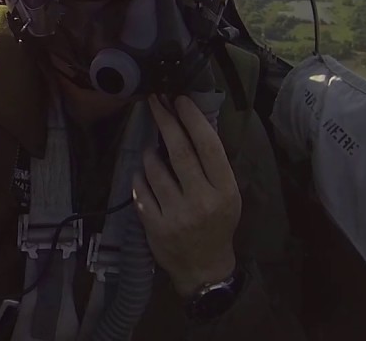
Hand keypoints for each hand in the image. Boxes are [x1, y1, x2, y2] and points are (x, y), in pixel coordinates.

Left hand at [132, 95, 241, 297]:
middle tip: (155, 101)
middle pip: (179, 152)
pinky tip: (144, 175)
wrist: (204, 265)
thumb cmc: (216, 223)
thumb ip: (211, 165)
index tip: (180, 99)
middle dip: (165, 121)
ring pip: (154, 168)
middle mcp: (202, 201)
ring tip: (152, 152)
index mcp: (225, 191)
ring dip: (149, 154)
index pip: (208, 147)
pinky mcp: (154, 224)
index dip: (193, 120)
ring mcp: (176, 214)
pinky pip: (139, 188)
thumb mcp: (227, 195)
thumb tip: (192, 123)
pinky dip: (139, 176)